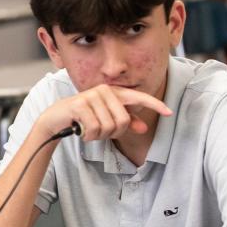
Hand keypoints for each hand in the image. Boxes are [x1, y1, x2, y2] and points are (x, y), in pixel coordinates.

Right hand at [35, 84, 171, 141]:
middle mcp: (104, 90)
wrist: (56, 118)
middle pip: (123, 120)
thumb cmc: (83, 117)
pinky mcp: (79, 105)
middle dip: (113, 132)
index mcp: (114, 92)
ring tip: (89, 130)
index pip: (138, 97)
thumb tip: (143, 128)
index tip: (169, 112)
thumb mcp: (106, 120)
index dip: (154, 104)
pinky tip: (81, 130)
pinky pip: (95, 128)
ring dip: (99, 135)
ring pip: (109, 126)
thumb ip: (125, 122)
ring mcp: (91, 96)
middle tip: (100, 132)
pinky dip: (89, 135)